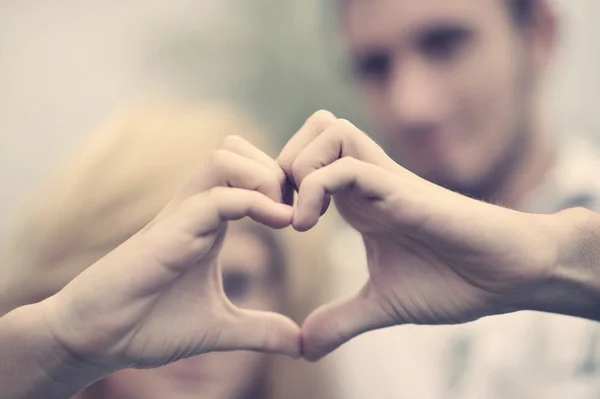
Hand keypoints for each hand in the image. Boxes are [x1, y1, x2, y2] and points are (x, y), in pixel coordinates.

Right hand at [41, 136, 299, 373]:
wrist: (99, 341)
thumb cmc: (150, 326)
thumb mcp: (221, 329)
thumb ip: (261, 330)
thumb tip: (301, 344)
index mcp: (208, 222)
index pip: (247, 172)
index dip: (282, 186)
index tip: (306, 218)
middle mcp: (194, 209)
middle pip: (236, 149)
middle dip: (276, 170)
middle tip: (298, 210)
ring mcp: (180, 216)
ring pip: (224, 158)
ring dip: (264, 178)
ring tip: (285, 216)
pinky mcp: (169, 232)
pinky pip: (215, 197)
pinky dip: (253, 202)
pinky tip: (281, 225)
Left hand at [279, 111, 560, 360]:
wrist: (507, 277)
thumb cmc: (454, 281)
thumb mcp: (382, 304)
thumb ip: (341, 319)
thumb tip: (304, 346)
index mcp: (359, 201)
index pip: (308, 157)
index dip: (277, 180)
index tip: (268, 222)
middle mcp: (368, 181)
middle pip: (314, 128)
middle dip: (281, 162)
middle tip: (276, 211)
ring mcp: (385, 180)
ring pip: (328, 130)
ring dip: (298, 166)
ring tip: (297, 218)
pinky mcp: (402, 189)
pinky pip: (348, 165)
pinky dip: (317, 187)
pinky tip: (310, 226)